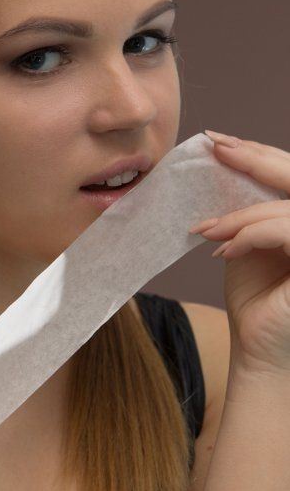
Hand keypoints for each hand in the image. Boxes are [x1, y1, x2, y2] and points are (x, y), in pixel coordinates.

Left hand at [189, 130, 289, 376]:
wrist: (258, 349)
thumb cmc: (257, 299)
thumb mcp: (250, 241)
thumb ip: (251, 208)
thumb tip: (226, 162)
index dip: (261, 154)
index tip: (220, 141)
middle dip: (254, 159)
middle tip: (217, 149)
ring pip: (285, 208)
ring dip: (241, 216)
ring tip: (208, 232)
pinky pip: (286, 230)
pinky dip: (251, 235)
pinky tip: (224, 251)